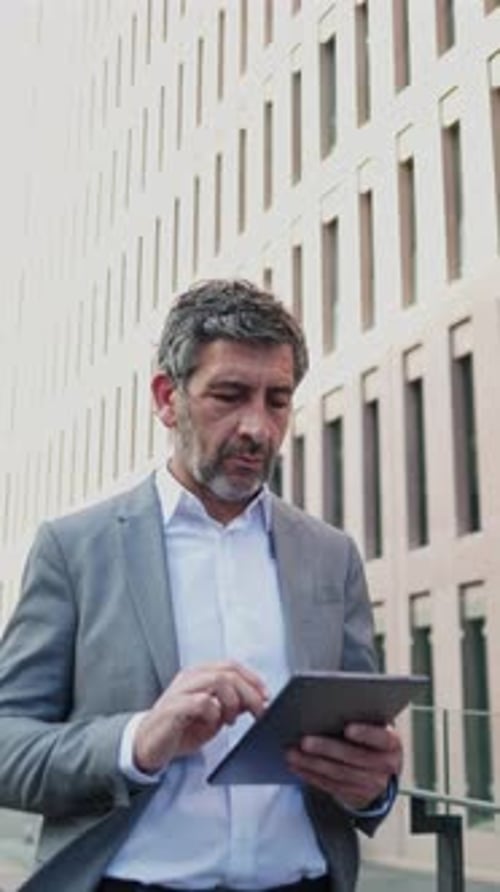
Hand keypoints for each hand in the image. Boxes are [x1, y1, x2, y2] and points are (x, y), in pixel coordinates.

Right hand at [134, 661, 267, 773]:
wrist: (149, 744)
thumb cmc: (182, 728)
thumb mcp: (214, 716)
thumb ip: (232, 705)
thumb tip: (256, 700)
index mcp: (200, 674)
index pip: (232, 665)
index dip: (253, 679)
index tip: (266, 697)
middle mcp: (191, 677)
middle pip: (229, 672)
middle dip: (250, 692)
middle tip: (258, 712)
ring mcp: (181, 690)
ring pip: (218, 680)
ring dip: (233, 702)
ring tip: (230, 720)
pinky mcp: (173, 707)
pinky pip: (202, 702)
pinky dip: (214, 713)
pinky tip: (213, 724)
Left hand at [286, 723, 402, 810]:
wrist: (381, 770)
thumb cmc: (371, 737)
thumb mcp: (375, 725)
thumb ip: (361, 716)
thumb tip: (330, 705)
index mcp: (392, 744)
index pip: (382, 738)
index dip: (366, 734)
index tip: (348, 728)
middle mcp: (385, 766)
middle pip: (354, 757)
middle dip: (327, 749)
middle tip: (305, 740)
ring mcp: (371, 785)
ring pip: (338, 773)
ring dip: (312, 763)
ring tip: (292, 753)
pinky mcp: (355, 796)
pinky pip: (330, 785)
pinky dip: (310, 775)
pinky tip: (297, 765)